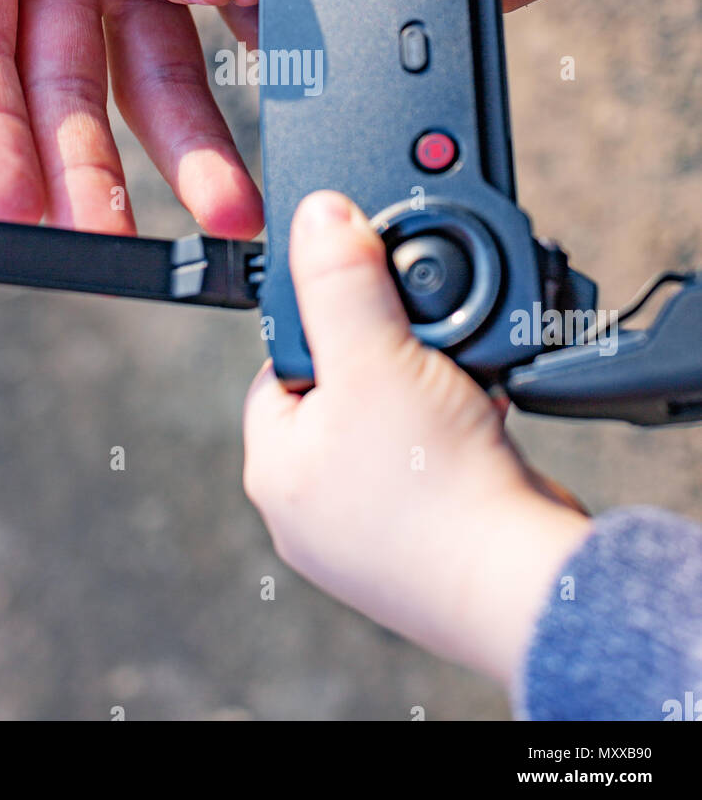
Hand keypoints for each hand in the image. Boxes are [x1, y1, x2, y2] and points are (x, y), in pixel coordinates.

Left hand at [244, 191, 589, 685]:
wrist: (526, 586)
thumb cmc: (437, 490)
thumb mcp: (377, 356)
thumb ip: (341, 279)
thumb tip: (318, 213)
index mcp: (274, 468)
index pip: (282, 360)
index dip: (326, 318)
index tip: (369, 302)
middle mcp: (312, 504)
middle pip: (343, 386)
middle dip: (389, 355)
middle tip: (423, 348)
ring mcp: (368, 528)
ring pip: (393, 420)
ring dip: (430, 389)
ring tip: (455, 388)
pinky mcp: (425, 539)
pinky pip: (432, 458)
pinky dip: (456, 431)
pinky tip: (478, 421)